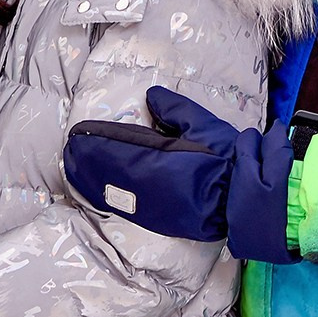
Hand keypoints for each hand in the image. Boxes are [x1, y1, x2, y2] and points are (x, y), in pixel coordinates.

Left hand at [63, 87, 300, 264]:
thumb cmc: (229, 159)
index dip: (96, 140)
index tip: (78, 134)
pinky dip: (107, 196)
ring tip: (74, 170)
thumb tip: (150, 97)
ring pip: (112, 191)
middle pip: (108, 171)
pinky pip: (126, 206)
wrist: (248, 199)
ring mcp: (152, 206)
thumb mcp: (203, 127)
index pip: (117, 147)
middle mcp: (148, 186)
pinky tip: (96, 191)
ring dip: (91, 180)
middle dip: (87, 161)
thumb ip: (174, 110)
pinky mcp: (159, 219)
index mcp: (158, 160)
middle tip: (69, 151)